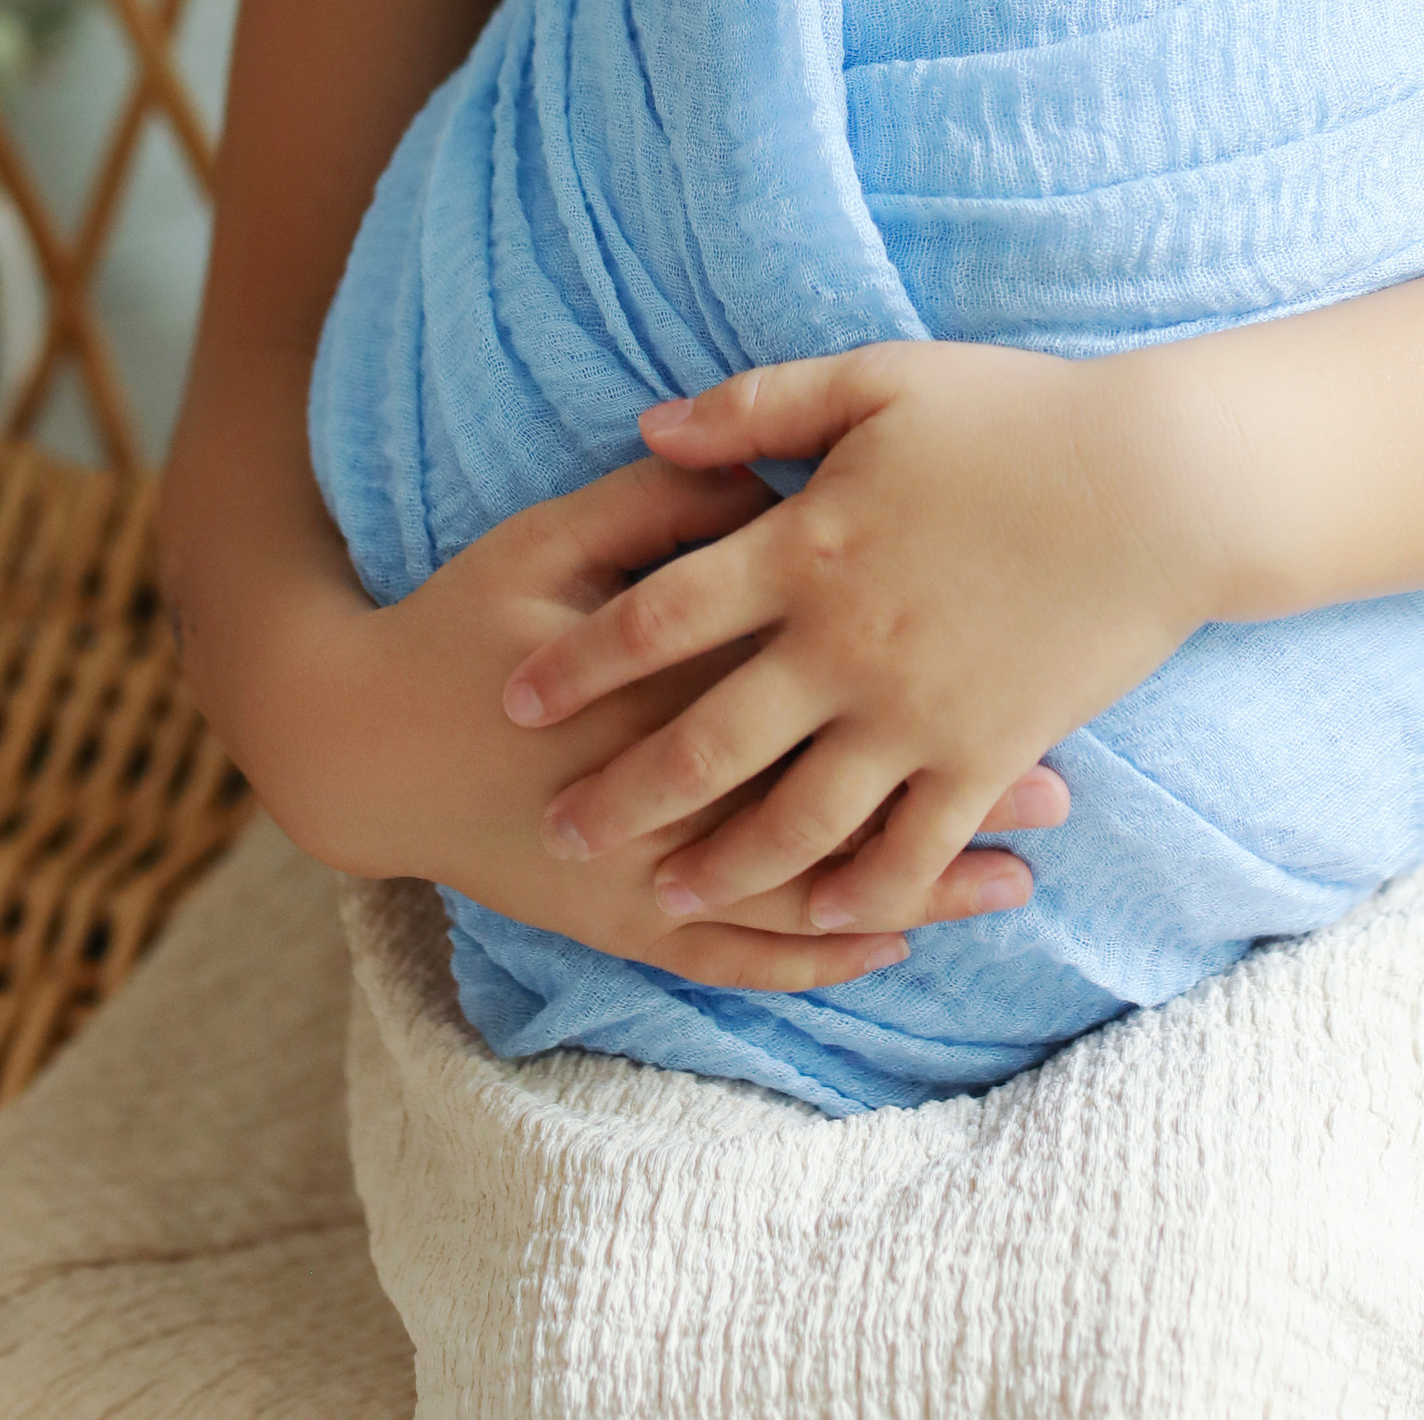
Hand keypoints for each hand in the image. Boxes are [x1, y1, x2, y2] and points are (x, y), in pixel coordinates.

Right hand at [230, 452, 1062, 990]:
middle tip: (1062, 789)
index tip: (1018, 658)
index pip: (811, 672)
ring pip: (802, 889)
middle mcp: (663, 783)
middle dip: (946, 793)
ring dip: (911, 886)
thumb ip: (663, 500)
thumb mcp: (552, 535)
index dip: (915, 671)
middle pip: (833, 789)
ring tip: (1015, 881)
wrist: (361, 747)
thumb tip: (770, 469)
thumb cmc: (465, 621)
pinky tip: (893, 941)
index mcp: (657, 673)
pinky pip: (737, 955)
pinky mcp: (620, 921)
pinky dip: (817, 952)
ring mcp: (643, 868)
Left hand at [500, 340, 1221, 932]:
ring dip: (721, 862)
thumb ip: (757, 406)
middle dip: (622, 793)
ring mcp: (916, 711)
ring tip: (662, 891)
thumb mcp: (876, 381)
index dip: (579, 662)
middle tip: (556, 828)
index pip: (659, 618)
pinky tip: (822, 915)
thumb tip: (650, 425)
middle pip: (705, 739)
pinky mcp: (987, 753)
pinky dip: (861, 892)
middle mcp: (845, 644)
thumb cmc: (1016, 415)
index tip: (515, 699)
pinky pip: (910, 844)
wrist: (1158, 483)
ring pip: (795, 816)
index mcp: (805, 548)